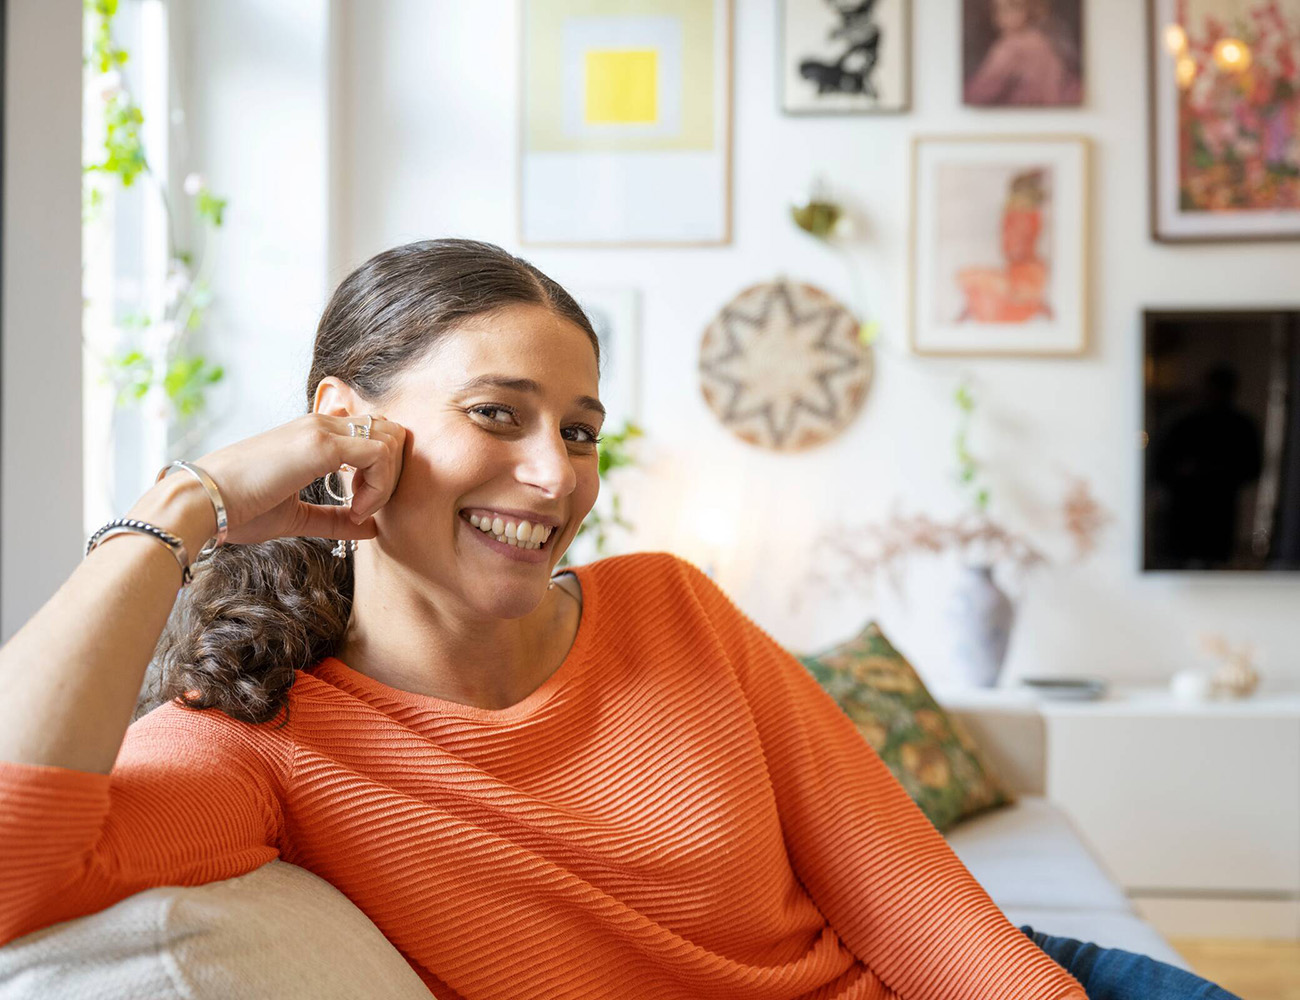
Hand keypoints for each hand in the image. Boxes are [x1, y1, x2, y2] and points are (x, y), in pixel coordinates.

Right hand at [186, 413, 405, 546]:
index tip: (358, 508)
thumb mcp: (297, 517)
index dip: (380, 472)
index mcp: (315, 434)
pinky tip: (356, 510)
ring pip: (390, 438)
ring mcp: (322, 429)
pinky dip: (380, 486)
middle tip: (364, 507)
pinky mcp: (321, 444)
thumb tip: (373, 529)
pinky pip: (379, 454)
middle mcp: (321, 424)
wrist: (201, 502)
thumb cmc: (239, 509)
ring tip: (358, 510)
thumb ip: (336, 519)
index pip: (373, 434)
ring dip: (386, 480)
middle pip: (389, 431)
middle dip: (391, 472)